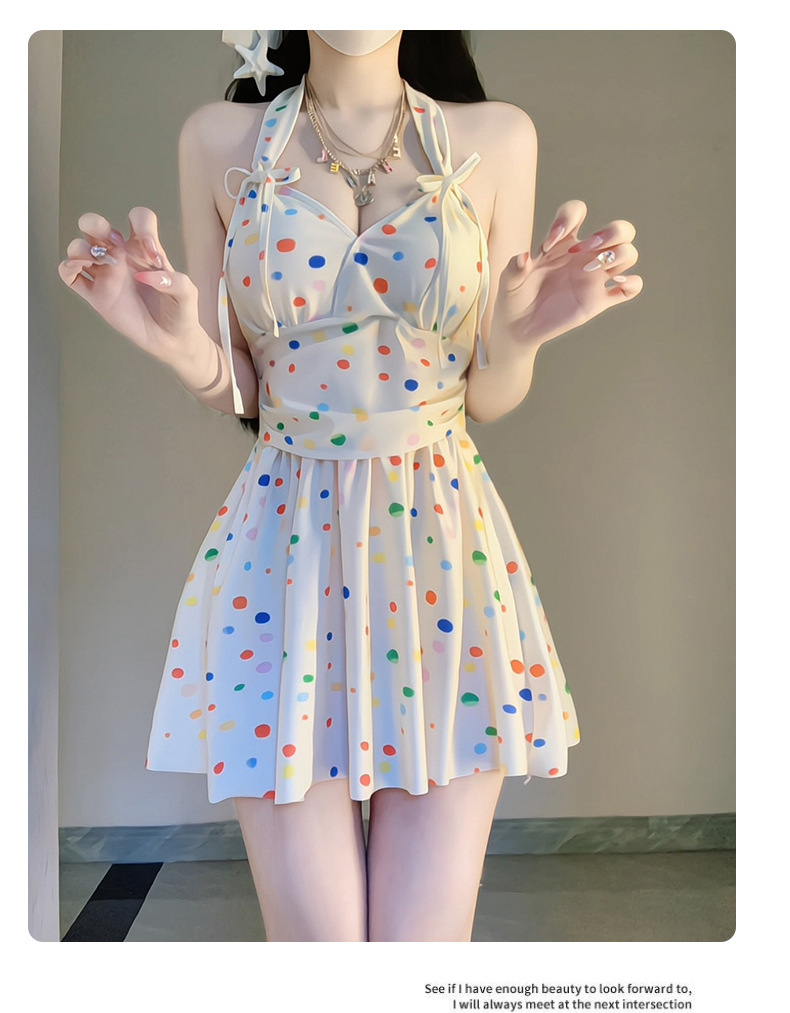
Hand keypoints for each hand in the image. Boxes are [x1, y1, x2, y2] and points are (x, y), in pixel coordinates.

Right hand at [58, 207, 201, 360]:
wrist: (170, 340)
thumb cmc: (180, 313)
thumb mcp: (187, 293)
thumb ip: (175, 281)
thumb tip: (145, 276)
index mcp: (144, 250)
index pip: (138, 218)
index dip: (142, 225)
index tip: (152, 254)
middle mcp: (121, 257)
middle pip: (96, 224)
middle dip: (94, 223)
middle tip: (111, 244)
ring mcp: (106, 275)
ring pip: (78, 246)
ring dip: (80, 248)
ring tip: (99, 263)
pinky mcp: (95, 295)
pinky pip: (69, 274)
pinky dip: (67, 268)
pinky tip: (81, 272)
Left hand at [493, 200, 642, 350]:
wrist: (518, 328)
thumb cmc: (514, 298)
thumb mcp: (508, 281)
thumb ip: (514, 267)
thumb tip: (525, 258)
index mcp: (562, 243)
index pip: (577, 211)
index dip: (569, 217)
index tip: (548, 245)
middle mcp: (584, 256)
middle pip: (620, 229)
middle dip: (611, 233)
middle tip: (584, 251)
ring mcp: (595, 278)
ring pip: (629, 254)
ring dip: (619, 256)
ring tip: (588, 271)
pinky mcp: (599, 301)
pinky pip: (631, 288)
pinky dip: (632, 284)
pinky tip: (616, 285)